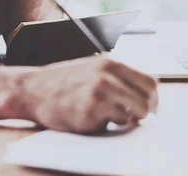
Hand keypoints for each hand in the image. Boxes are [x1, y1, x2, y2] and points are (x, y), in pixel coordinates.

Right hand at [20, 56, 158, 132]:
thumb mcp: (92, 69)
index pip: (150, 81)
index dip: (154, 99)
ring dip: (127, 119)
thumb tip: (145, 94)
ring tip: (110, 117)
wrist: (33, 89)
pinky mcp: (92, 109)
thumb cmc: (63, 83)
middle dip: (146, 113)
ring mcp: (100, 91)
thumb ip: (116, 77)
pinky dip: (108, 124)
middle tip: (137, 120)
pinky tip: (92, 118)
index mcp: (110, 63)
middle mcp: (108, 74)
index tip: (151, 109)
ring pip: (136, 112)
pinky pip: (115, 123)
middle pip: (148, 99)